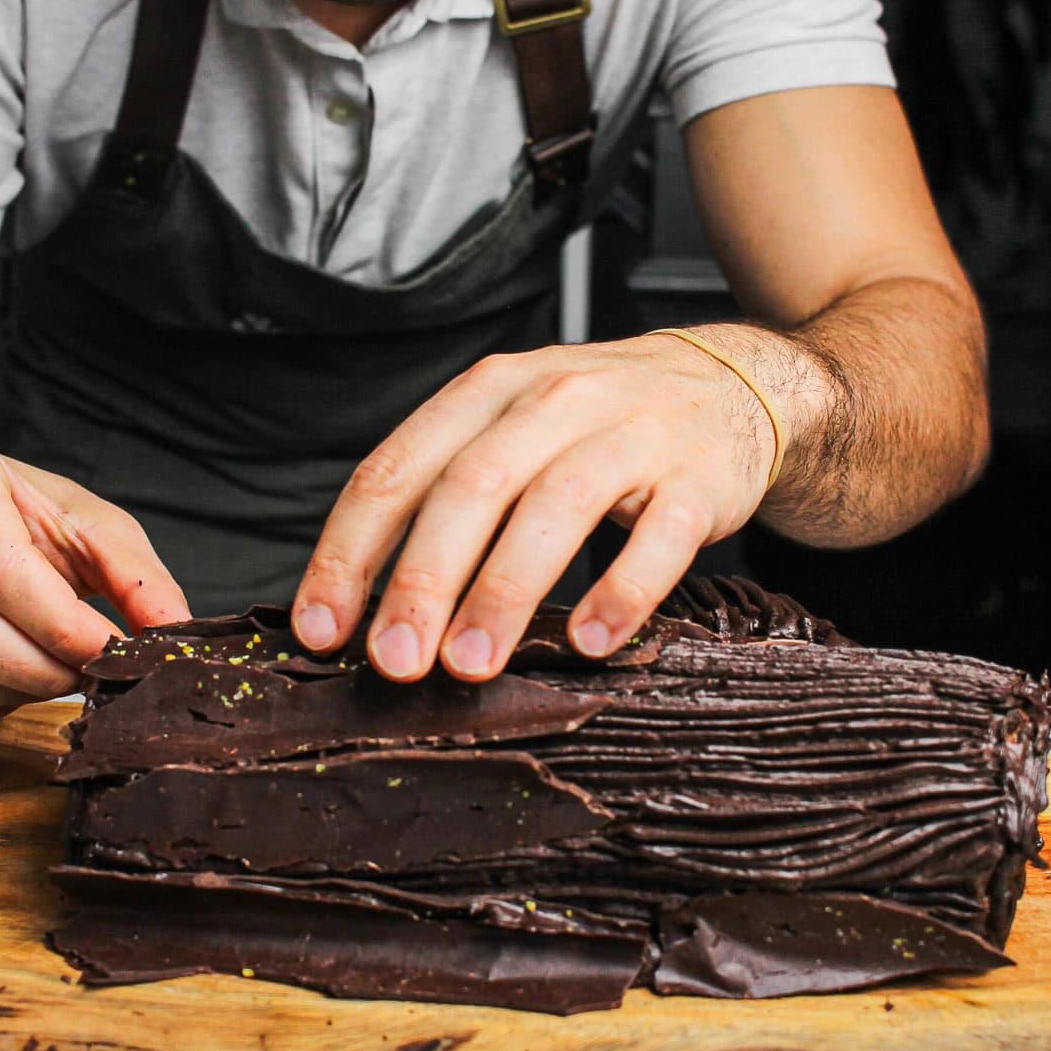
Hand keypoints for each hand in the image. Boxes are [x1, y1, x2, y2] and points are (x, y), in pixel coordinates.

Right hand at [0, 430, 188, 727]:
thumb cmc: (11, 510)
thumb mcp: (80, 519)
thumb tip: (172, 629)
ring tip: (55, 670)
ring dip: (16, 694)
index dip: (61, 624)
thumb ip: (133, 572)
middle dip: (44, 670)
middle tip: (90, 673)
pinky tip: (10, 679)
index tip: (112, 650)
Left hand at [291, 335, 778, 682]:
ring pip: (557, 506)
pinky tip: (588, 642)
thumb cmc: (596, 424)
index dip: (351, 550)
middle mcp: (554, 400)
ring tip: (469, 665)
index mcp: (488, 391)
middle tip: (393, 661)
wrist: (729, 385)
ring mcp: (631, 433)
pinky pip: (660, 536)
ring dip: (505, 591)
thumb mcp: (511, 427)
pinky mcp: (698, 476)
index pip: (398, 468)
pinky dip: (622, 590)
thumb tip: (362, 602)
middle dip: (423, 579)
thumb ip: (445, 491)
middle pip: (472, 486)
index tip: (321, 629)